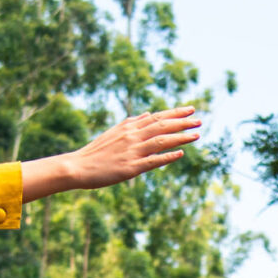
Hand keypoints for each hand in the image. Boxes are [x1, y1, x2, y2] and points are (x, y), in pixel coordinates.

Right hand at [22, 107, 201, 200]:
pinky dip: (167, 157)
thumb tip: (147, 114)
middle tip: (199, 120)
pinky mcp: (131, 168)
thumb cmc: (96, 152)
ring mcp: (132, 152)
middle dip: (182, 122)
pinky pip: (152, 161)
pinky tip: (180, 154)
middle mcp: (132, 136)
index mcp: (129, 127)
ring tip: (196, 135)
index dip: (175, 113)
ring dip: (180, 137)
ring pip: (161, 141)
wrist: (77, 166)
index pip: (156, 117)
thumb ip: (132, 124)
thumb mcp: (114, 133)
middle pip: (162, 125)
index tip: (191, 110)